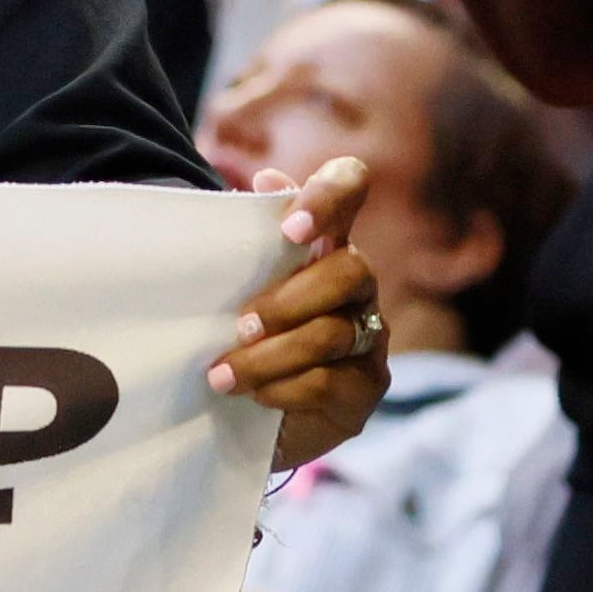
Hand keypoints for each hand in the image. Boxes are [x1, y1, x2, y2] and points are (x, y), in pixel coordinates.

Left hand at [208, 153, 383, 470]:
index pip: (349, 185)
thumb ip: (251, 236)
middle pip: (350, 270)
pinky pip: (328, 382)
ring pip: (331, 334)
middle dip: (289, 301)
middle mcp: (356, 280)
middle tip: (241, 326)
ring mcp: (370, 332)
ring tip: (222, 374)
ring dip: (269, 356)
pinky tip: (253, 395)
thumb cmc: (244, 331)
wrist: (252, 412)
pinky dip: (283, 388)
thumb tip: (268, 179)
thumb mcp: (237, 284)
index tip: (291, 229)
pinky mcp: (367, 384)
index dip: (330, 197)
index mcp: (325, 238)